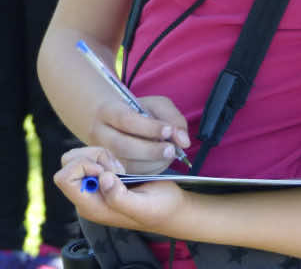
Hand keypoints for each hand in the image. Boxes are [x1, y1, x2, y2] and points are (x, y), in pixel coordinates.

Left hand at [54, 146, 185, 231]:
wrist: (171, 209)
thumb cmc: (159, 208)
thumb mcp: (142, 206)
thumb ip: (119, 198)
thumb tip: (102, 179)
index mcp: (90, 206)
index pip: (64, 178)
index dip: (84, 166)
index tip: (109, 171)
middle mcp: (87, 196)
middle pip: (68, 164)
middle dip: (92, 157)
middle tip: (115, 167)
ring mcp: (94, 187)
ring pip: (79, 157)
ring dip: (100, 155)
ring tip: (120, 168)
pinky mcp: (102, 178)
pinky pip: (93, 158)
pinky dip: (106, 156)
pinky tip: (121, 168)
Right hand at [88, 95, 190, 174]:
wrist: (111, 122)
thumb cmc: (138, 112)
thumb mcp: (156, 105)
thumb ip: (172, 118)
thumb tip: (184, 142)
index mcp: (108, 111)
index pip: (127, 120)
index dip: (149, 127)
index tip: (169, 131)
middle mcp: (99, 134)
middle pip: (122, 145)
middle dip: (151, 150)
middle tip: (172, 150)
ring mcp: (102, 154)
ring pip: (125, 163)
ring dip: (153, 162)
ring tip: (170, 154)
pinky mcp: (110, 169)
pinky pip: (130, 174)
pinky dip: (150, 170)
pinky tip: (161, 161)